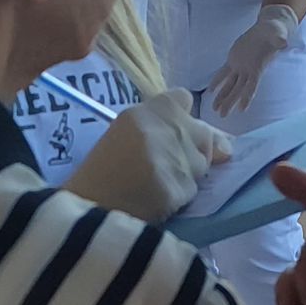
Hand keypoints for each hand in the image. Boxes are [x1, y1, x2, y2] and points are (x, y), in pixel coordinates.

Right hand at [63, 89, 230, 223]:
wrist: (89, 206)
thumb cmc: (101, 169)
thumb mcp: (125, 132)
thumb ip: (163, 126)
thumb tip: (217, 144)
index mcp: (148, 110)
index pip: (184, 98)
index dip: (182, 117)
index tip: (173, 130)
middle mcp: (167, 128)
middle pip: (203, 134)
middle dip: (193, 149)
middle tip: (167, 165)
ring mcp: (176, 158)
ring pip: (201, 164)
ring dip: (187, 174)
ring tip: (158, 184)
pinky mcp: (180, 187)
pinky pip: (192, 190)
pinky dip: (180, 196)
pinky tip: (158, 199)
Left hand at [207, 4, 297, 113]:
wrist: (267, 30)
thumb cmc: (275, 32)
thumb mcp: (278, 34)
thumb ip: (280, 40)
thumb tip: (284, 43)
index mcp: (258, 68)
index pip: (252, 86)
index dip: (247, 97)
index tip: (242, 109)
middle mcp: (248, 71)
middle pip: (238, 90)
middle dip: (230, 102)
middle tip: (222, 115)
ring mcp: (240, 67)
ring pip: (229, 84)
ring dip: (222, 96)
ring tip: (214, 109)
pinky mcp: (233, 60)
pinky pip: (223, 73)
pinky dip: (217, 81)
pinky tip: (209, 91)